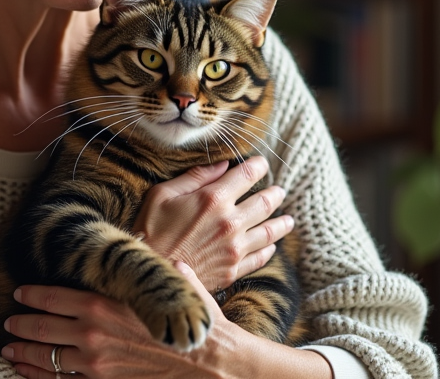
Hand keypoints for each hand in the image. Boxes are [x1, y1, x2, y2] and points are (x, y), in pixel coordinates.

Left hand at [1, 267, 225, 378]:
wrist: (209, 365)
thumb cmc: (189, 323)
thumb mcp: (167, 284)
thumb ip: (152, 266)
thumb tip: (148, 245)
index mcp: (103, 304)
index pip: (53, 297)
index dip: (31, 295)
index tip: (19, 292)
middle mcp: (92, 334)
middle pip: (42, 328)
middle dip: (20, 324)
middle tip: (8, 321)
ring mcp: (96, 364)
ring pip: (46, 358)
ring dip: (24, 353)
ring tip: (10, 349)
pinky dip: (39, 378)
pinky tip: (28, 374)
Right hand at [131, 156, 293, 292]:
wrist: (150, 274)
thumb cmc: (151, 230)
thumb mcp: (163, 194)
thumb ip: (195, 177)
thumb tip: (222, 165)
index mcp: (213, 199)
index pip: (247, 175)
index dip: (258, 166)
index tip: (262, 163)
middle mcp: (230, 222)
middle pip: (265, 203)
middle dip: (275, 193)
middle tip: (279, 191)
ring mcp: (234, 248)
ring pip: (269, 232)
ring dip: (282, 223)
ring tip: (289, 219)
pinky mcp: (232, 270)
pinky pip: (259, 258)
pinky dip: (269, 250)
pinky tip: (271, 246)